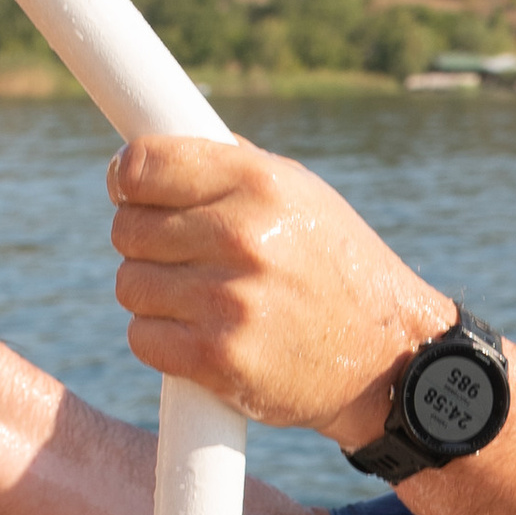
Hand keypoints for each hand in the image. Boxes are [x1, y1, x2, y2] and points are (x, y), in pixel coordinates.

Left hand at [107, 135, 449, 440]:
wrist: (388, 357)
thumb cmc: (338, 268)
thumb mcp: (303, 195)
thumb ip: (231, 169)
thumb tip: (151, 155)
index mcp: (260, 183)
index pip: (143, 166)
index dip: (126, 178)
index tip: (130, 191)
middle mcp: (242, 237)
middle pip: (128, 228)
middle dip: (145, 241)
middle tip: (181, 255)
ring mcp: (228, 301)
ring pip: (130, 284)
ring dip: (153, 293)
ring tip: (199, 298)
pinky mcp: (218, 359)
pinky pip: (142, 337)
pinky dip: (161, 339)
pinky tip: (198, 334)